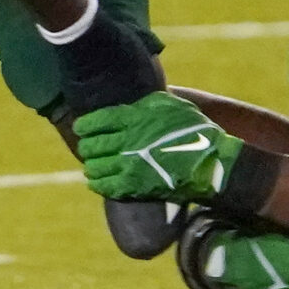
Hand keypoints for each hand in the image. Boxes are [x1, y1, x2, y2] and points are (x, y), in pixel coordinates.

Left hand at [75, 92, 242, 201]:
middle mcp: (127, 140)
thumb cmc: (194, 130)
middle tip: (87, 148)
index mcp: (134, 118)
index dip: (84, 125)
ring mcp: (128, 165)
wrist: (209, 162)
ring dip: (91, 166)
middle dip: (86, 147)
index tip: (80, 127)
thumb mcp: (171, 105)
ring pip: (95, 167)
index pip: (96, 121)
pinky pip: (105, 186)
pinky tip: (96, 182)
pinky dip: (97, 184)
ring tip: (92, 166)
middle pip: (92, 145)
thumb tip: (131, 101)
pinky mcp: (133, 186)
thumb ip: (147, 102)